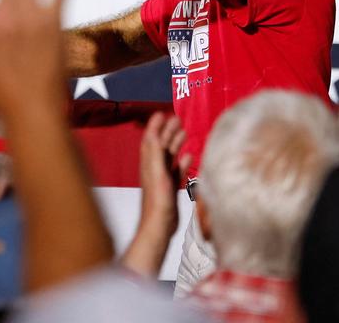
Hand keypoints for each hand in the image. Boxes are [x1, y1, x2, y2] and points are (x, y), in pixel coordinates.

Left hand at [138, 113, 188, 242]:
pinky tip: (188, 157)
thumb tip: (153, 134)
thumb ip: (155, 154)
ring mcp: (162, 178)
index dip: (155, 126)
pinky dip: (182, 162)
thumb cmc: (157, 202)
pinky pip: (176, 170)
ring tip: (184, 132)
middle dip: (168, 130)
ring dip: (175, 143)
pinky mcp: (170, 187)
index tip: (161, 113)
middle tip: (177, 118)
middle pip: (161, 145)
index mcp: (149, 163)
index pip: (151, 139)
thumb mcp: (156, 174)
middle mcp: (154, 168)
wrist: (159, 226)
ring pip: (169, 156)